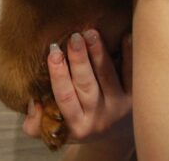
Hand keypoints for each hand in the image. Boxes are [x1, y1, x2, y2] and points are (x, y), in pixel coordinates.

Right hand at [22, 30, 133, 144]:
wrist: (114, 136)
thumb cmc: (78, 123)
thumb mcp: (52, 131)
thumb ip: (34, 123)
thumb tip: (33, 101)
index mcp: (77, 126)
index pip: (65, 97)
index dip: (59, 75)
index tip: (53, 53)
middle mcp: (100, 119)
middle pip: (87, 85)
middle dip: (79, 60)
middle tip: (74, 37)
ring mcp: (119, 108)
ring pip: (108, 77)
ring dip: (99, 54)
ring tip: (91, 34)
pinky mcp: (135, 97)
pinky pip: (131, 74)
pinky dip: (128, 55)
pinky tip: (124, 36)